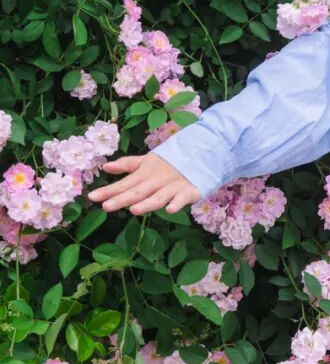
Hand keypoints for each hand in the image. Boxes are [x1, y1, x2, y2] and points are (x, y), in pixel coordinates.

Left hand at [87, 154, 201, 215]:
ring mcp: (173, 186)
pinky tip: (169, 210)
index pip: (124, 183)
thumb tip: (106, 167)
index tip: (92, 197)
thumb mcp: (148, 161)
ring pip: (158, 197)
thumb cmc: (170, 162)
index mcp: (146, 173)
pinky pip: (183, 198)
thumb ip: (127, 165)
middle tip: (106, 206)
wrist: (202, 153)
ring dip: (147, 203)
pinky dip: (177, 203)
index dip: (109, 190)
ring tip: (133, 210)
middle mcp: (157, 180)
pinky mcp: (189, 191)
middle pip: (138, 191)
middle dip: (122, 199)